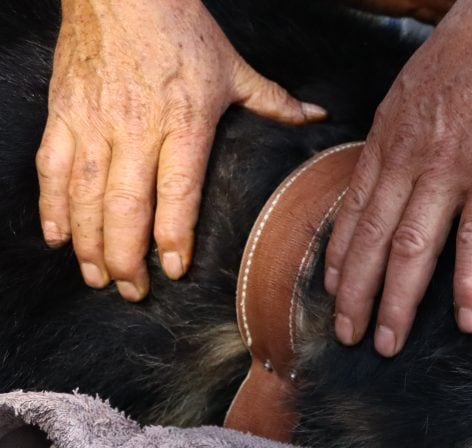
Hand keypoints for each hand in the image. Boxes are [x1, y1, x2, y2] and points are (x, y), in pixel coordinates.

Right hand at [37, 0, 325, 300]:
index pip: (177, 191)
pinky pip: (50, 168)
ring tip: (96, 278)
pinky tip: (57, 238)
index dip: (172, 235)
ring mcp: (94, 121)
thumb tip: (316, 118)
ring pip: (83, 194)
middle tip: (131, 291)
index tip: (172, 270)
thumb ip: (273, 101)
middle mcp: (136, 127)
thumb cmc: (180, 27)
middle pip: (125, 205)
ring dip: (88, 243)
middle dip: (126, 257)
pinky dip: (51, 206)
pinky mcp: (64, 112)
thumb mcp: (233, 66)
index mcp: (185, 121)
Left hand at [324, 0, 471, 355]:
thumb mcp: (411, 96)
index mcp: (387, 140)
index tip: (333, 294)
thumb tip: (387, 175)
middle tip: (350, 338)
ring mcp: (451, 166)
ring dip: (398, 300)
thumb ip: (398, 141)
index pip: (354, 211)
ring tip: (388, 343)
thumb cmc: (467, 58)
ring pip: (415, 245)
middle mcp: (409, 158)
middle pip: (375, 238)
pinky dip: (471, 279)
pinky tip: (467, 317)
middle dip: (358, 294)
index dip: (340, 258)